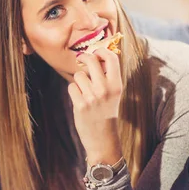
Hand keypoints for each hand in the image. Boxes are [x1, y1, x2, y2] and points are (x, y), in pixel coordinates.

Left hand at [69, 47, 122, 164]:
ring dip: (78, 81)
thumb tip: (96, 57)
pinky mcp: (81, 105)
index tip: (96, 51)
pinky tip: (79, 100)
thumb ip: (107, 77)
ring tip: (84, 91)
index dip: (102, 50)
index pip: (111, 58)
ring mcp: (93, 97)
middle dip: (84, 57)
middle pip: (91, 60)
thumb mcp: (114, 94)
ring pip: (79, 75)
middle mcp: (105, 89)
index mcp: (117, 85)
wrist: (103, 139)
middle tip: (81, 58)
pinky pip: (71, 87)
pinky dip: (73, 92)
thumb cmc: (107, 113)